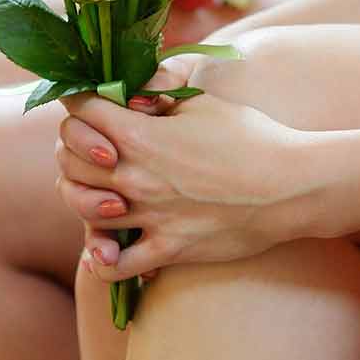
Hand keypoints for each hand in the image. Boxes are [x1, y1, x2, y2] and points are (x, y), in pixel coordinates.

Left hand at [54, 90, 312, 279]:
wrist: (291, 187)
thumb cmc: (252, 137)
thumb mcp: (204, 102)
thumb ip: (159, 94)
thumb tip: (129, 94)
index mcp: (140, 134)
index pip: (79, 110)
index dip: (78, 100)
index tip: (88, 101)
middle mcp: (135, 177)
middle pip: (69, 160)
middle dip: (73, 146)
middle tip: (93, 143)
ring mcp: (149, 216)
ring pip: (82, 208)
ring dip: (83, 195)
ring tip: (101, 188)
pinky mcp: (167, 249)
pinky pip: (112, 265)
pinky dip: (101, 257)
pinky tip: (108, 245)